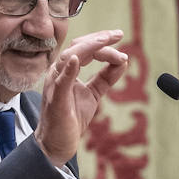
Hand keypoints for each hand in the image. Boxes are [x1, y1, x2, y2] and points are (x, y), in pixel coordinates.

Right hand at [33, 29, 127, 166]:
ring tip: (106, 42)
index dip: (102, 41)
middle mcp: (58, 73)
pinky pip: (60, 82)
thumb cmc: (71, 117)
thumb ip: (106, 77)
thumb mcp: (94, 94)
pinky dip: (68, 70)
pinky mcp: (56, 100)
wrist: (57, 143)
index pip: (84, 48)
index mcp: (66, 71)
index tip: (119, 38)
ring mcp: (55, 85)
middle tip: (117, 35)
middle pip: (77, 47)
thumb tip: (123, 61)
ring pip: (68, 57)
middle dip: (98, 39)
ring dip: (89, 48)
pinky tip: (77, 60)